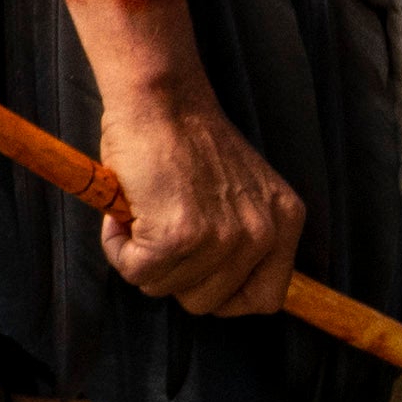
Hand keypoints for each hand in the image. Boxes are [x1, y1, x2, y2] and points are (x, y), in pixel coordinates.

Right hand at [96, 88, 309, 323]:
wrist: (161, 98)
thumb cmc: (186, 137)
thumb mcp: (241, 189)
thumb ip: (241, 233)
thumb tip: (213, 283)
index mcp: (284, 221)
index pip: (265, 298)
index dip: (224, 295)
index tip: (197, 273)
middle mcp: (261, 234)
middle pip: (208, 303)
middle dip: (173, 274)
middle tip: (157, 231)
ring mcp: (222, 238)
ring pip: (165, 288)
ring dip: (141, 258)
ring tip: (140, 214)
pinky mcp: (178, 236)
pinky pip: (136, 270)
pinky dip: (117, 247)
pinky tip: (121, 213)